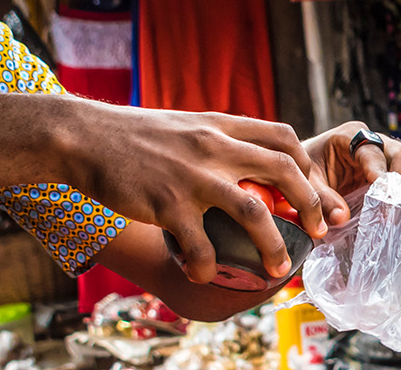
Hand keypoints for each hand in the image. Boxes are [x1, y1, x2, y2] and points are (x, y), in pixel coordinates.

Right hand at [60, 102, 335, 284]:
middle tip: (320, 233)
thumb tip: (246, 162)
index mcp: (221, 125)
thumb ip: (217, 139)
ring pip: (255, 212)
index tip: (319, 196)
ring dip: (273, 246)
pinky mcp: (166, 203)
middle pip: (284, 170)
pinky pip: (200, 245)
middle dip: (311, 205)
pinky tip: (204, 276)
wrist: (80, 136)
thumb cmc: (131, 136)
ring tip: (278, 270)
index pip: (284, 138)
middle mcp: (214, 146)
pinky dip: (208, 266)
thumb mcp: (184, 124)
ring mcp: (192, 175)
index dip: (309, 169)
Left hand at [299, 121, 400, 224]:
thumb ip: (322, 199)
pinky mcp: (385, 173)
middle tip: (393, 209)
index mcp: (349, 135)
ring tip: (392, 214)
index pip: (374, 153)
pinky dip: (398, 199)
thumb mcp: (306, 183)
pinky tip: (388, 215)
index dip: (381, 176)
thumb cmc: (301, 170)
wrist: (298, 173)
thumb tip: (342, 217)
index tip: (383, 198)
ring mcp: (381, 156)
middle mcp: (371, 141)